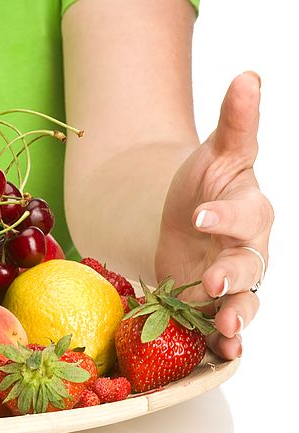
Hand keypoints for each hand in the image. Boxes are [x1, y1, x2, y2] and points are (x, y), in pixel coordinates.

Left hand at [156, 72, 272, 359]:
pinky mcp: (214, 307)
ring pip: (245, 303)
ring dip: (238, 317)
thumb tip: (248, 75)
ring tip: (227, 330)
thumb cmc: (205, 185)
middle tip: (211, 282)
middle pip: (250, 267)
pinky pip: (225, 327)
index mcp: (250, 211)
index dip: (224, 216)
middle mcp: (249, 251)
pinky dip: (224, 341)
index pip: (243, 214)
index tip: (199, 214)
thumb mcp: (215, 154)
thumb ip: (236, 122)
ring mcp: (235, 284)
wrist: (185, 220)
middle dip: (232, 276)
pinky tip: (219, 353)